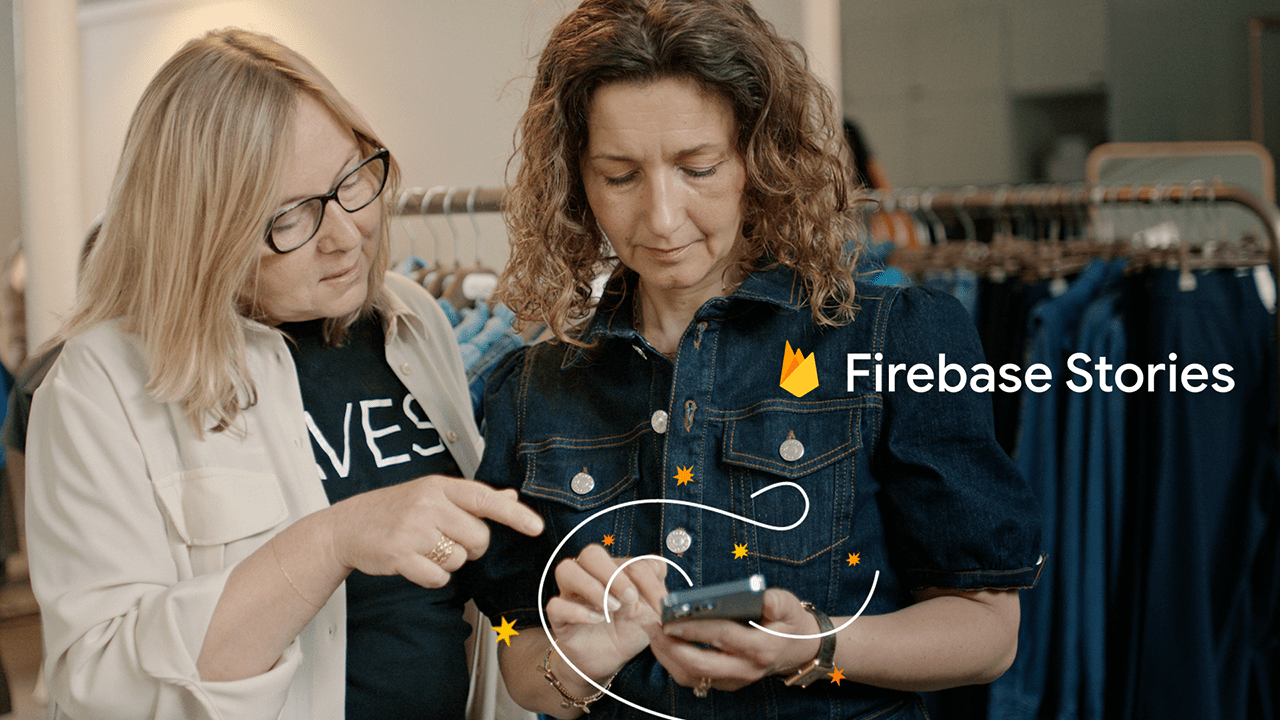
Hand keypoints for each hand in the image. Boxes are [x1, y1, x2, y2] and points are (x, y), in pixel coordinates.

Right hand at [327, 475, 542, 587]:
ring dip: (449, 561)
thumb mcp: (432, 493)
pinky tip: (415, 563)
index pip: (485, 499)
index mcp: (440, 486)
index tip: (535, 527)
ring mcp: (413, 530)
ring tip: (425, 548)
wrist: (347, 526)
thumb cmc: (394, 509)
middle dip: (470, 546)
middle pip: (479, 538)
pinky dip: (432, 577)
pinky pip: (439, 578)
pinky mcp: (400, 555)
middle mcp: (428, 505)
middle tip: (446, 539)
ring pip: (460, 559)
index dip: (514, 514)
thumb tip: (511, 495)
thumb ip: (472, 497)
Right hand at [544, 544, 666, 682]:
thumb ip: (656, 589)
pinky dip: (577, 611)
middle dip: (613, 573)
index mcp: (614, 570)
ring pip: (566, 570)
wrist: (609, 661)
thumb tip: (659, 570)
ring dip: (591, 586)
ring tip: (612, 608)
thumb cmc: (629, 629)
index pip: (628, 559)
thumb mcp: (650, 610)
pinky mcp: (559, 617)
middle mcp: (590, 576)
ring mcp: (571, 594)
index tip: (659, 602)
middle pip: (591, 554)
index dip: (647, 578)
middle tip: (630, 598)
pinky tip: (597, 620)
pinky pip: (555, 605)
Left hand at [650, 588, 820, 692]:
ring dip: (667, 655)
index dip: (695, 628)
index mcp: (762, 648)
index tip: (671, 617)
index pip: (723, 637)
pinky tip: (663, 641)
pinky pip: (692, 678)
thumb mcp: (790, 606)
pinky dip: (673, 661)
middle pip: (700, 665)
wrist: (799, 649)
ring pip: (692, 676)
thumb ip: (775, 601)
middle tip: (652, 624)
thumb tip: (757, 593)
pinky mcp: (724, 682)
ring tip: (652, 630)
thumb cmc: (790, 622)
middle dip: (671, 646)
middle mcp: (746, 669)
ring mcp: (734, 680)